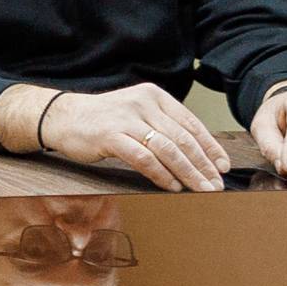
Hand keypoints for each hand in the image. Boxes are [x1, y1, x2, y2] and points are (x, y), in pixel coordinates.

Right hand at [37, 82, 230, 190]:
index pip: (191, 124)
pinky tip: (172, 187)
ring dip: (188, 173)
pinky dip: (162, 175)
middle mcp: (143, 103)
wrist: (63, 117)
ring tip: (200, 189)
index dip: (211, 148)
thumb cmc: (105, 121)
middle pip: (182, 138)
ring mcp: (126, 118)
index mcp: (154, 96)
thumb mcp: (137, 113)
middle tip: (216, 185)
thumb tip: (198, 153)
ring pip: (167, 149)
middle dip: (203, 165)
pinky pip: (144, 158)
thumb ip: (162, 126)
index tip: (223, 167)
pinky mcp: (110, 135)